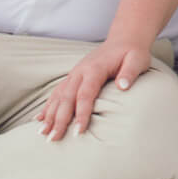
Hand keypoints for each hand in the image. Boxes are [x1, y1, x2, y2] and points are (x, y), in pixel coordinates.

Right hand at [37, 39, 155, 140]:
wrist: (124, 39)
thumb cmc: (132, 52)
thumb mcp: (137, 59)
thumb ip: (130, 72)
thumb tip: (123, 86)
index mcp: (95, 69)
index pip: (85, 94)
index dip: (81, 113)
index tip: (79, 131)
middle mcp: (80, 71)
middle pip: (67, 98)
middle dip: (59, 119)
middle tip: (54, 139)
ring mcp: (74, 74)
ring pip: (58, 96)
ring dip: (50, 115)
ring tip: (42, 134)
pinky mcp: (73, 77)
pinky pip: (57, 92)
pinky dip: (48, 106)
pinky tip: (39, 119)